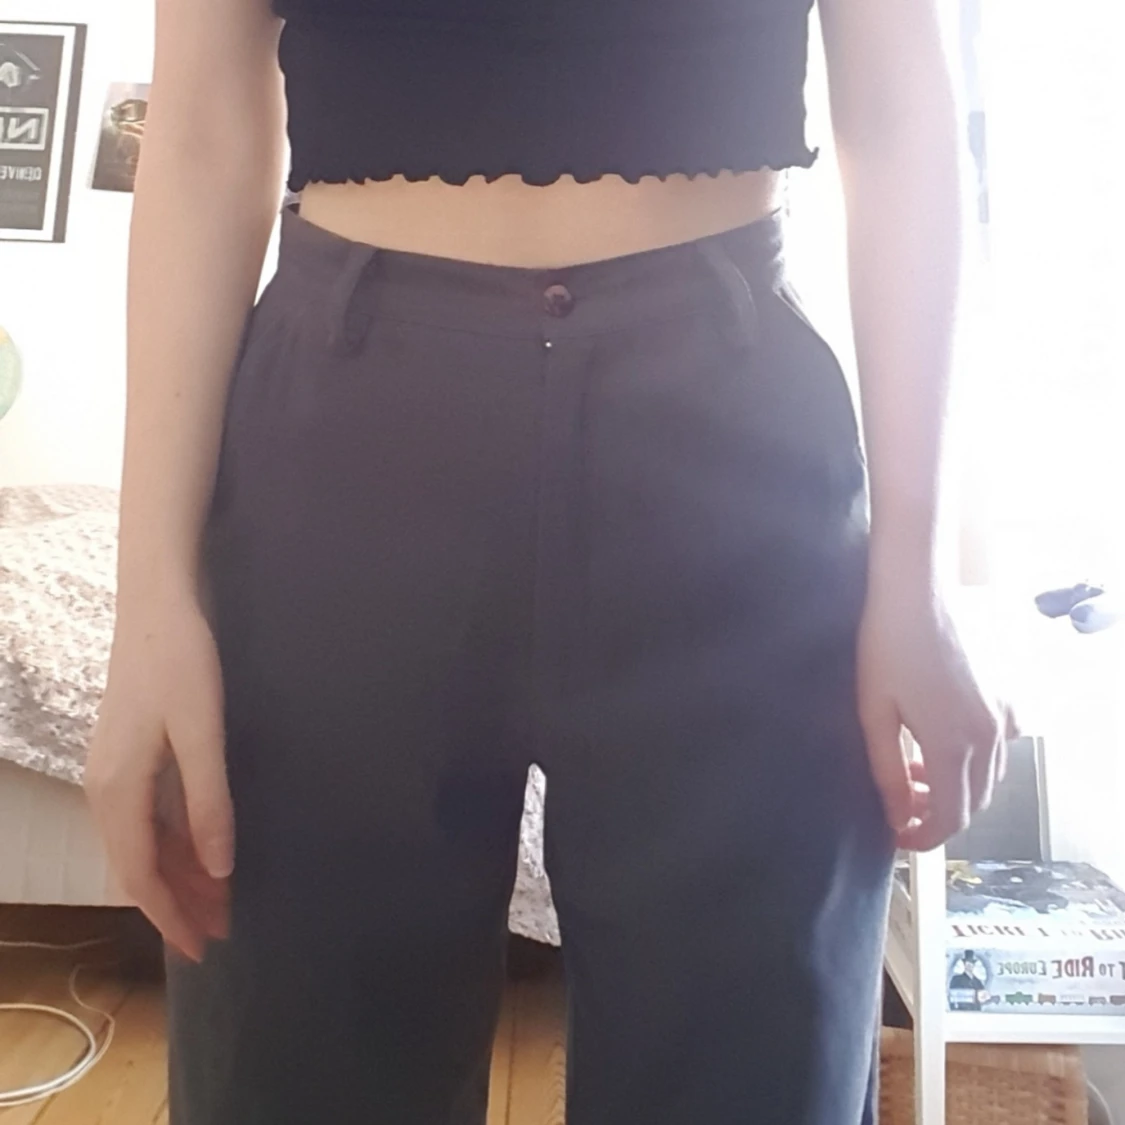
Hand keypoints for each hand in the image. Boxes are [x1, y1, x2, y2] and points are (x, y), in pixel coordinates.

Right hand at [84, 590, 231, 961]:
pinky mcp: (129, 754)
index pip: (142, 875)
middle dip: (179, 903)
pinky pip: (149, 816)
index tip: (204, 947)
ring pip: (144, 843)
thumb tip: (219, 870)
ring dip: (180, 874)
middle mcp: (106, 789)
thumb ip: (209, 802)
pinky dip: (175, 841)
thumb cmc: (181, 663)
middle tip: (222, 930)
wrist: (156, 604)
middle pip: (140, 866)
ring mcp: (114, 772)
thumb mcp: (202, 734)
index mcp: (118, 791)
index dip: (172, 916)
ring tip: (219, 900)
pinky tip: (202, 850)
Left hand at [857, 573, 1018, 851]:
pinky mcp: (1008, 697)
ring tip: (916, 774)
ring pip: (989, 778)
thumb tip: (898, 817)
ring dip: (957, 788)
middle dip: (939, 815)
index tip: (899, 838)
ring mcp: (1005, 716)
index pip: (951, 818)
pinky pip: (1002, 747)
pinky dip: (977, 760)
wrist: (917, 595)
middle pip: (973, 802)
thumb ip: (888, 772)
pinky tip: (945, 742)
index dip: (926, 837)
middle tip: (902, 807)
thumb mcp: (875, 714)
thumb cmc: (886, 648)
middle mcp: (990, 737)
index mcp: (955, 746)